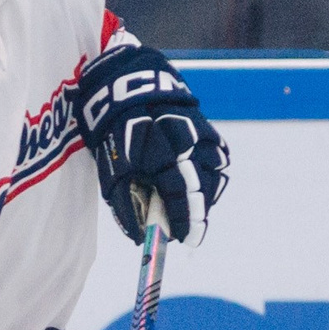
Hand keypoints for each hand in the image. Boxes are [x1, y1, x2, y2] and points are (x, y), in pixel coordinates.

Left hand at [76, 44, 228, 246]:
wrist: (131, 91)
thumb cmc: (117, 134)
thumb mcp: (112, 171)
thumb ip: (125, 205)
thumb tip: (140, 236)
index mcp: (162, 151)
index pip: (180, 195)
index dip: (182, 221)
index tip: (182, 238)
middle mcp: (188, 142)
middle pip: (202, 188)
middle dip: (195, 214)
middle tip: (187, 231)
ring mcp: (202, 135)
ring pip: (214, 177)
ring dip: (203, 196)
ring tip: (189, 207)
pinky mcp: (210, 131)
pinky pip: (216, 163)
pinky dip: (207, 178)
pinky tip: (194, 185)